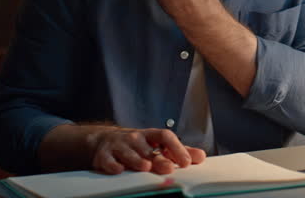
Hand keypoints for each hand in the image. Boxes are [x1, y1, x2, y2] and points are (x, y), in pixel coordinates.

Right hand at [88, 127, 205, 174]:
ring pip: (128, 153)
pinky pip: (108, 160)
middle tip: (169, 168)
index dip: (177, 148)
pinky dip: (113, 165)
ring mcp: (119, 146)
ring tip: (145, 167)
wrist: (105, 141)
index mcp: (151, 136)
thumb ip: (178, 151)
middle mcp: (135, 139)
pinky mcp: (104, 156)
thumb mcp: (157, 145)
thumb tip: (200, 157)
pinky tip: (119, 169)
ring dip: (136, 160)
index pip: (165, 137)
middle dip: (158, 158)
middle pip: (148, 149)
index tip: (186, 161)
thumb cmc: (137, 146)